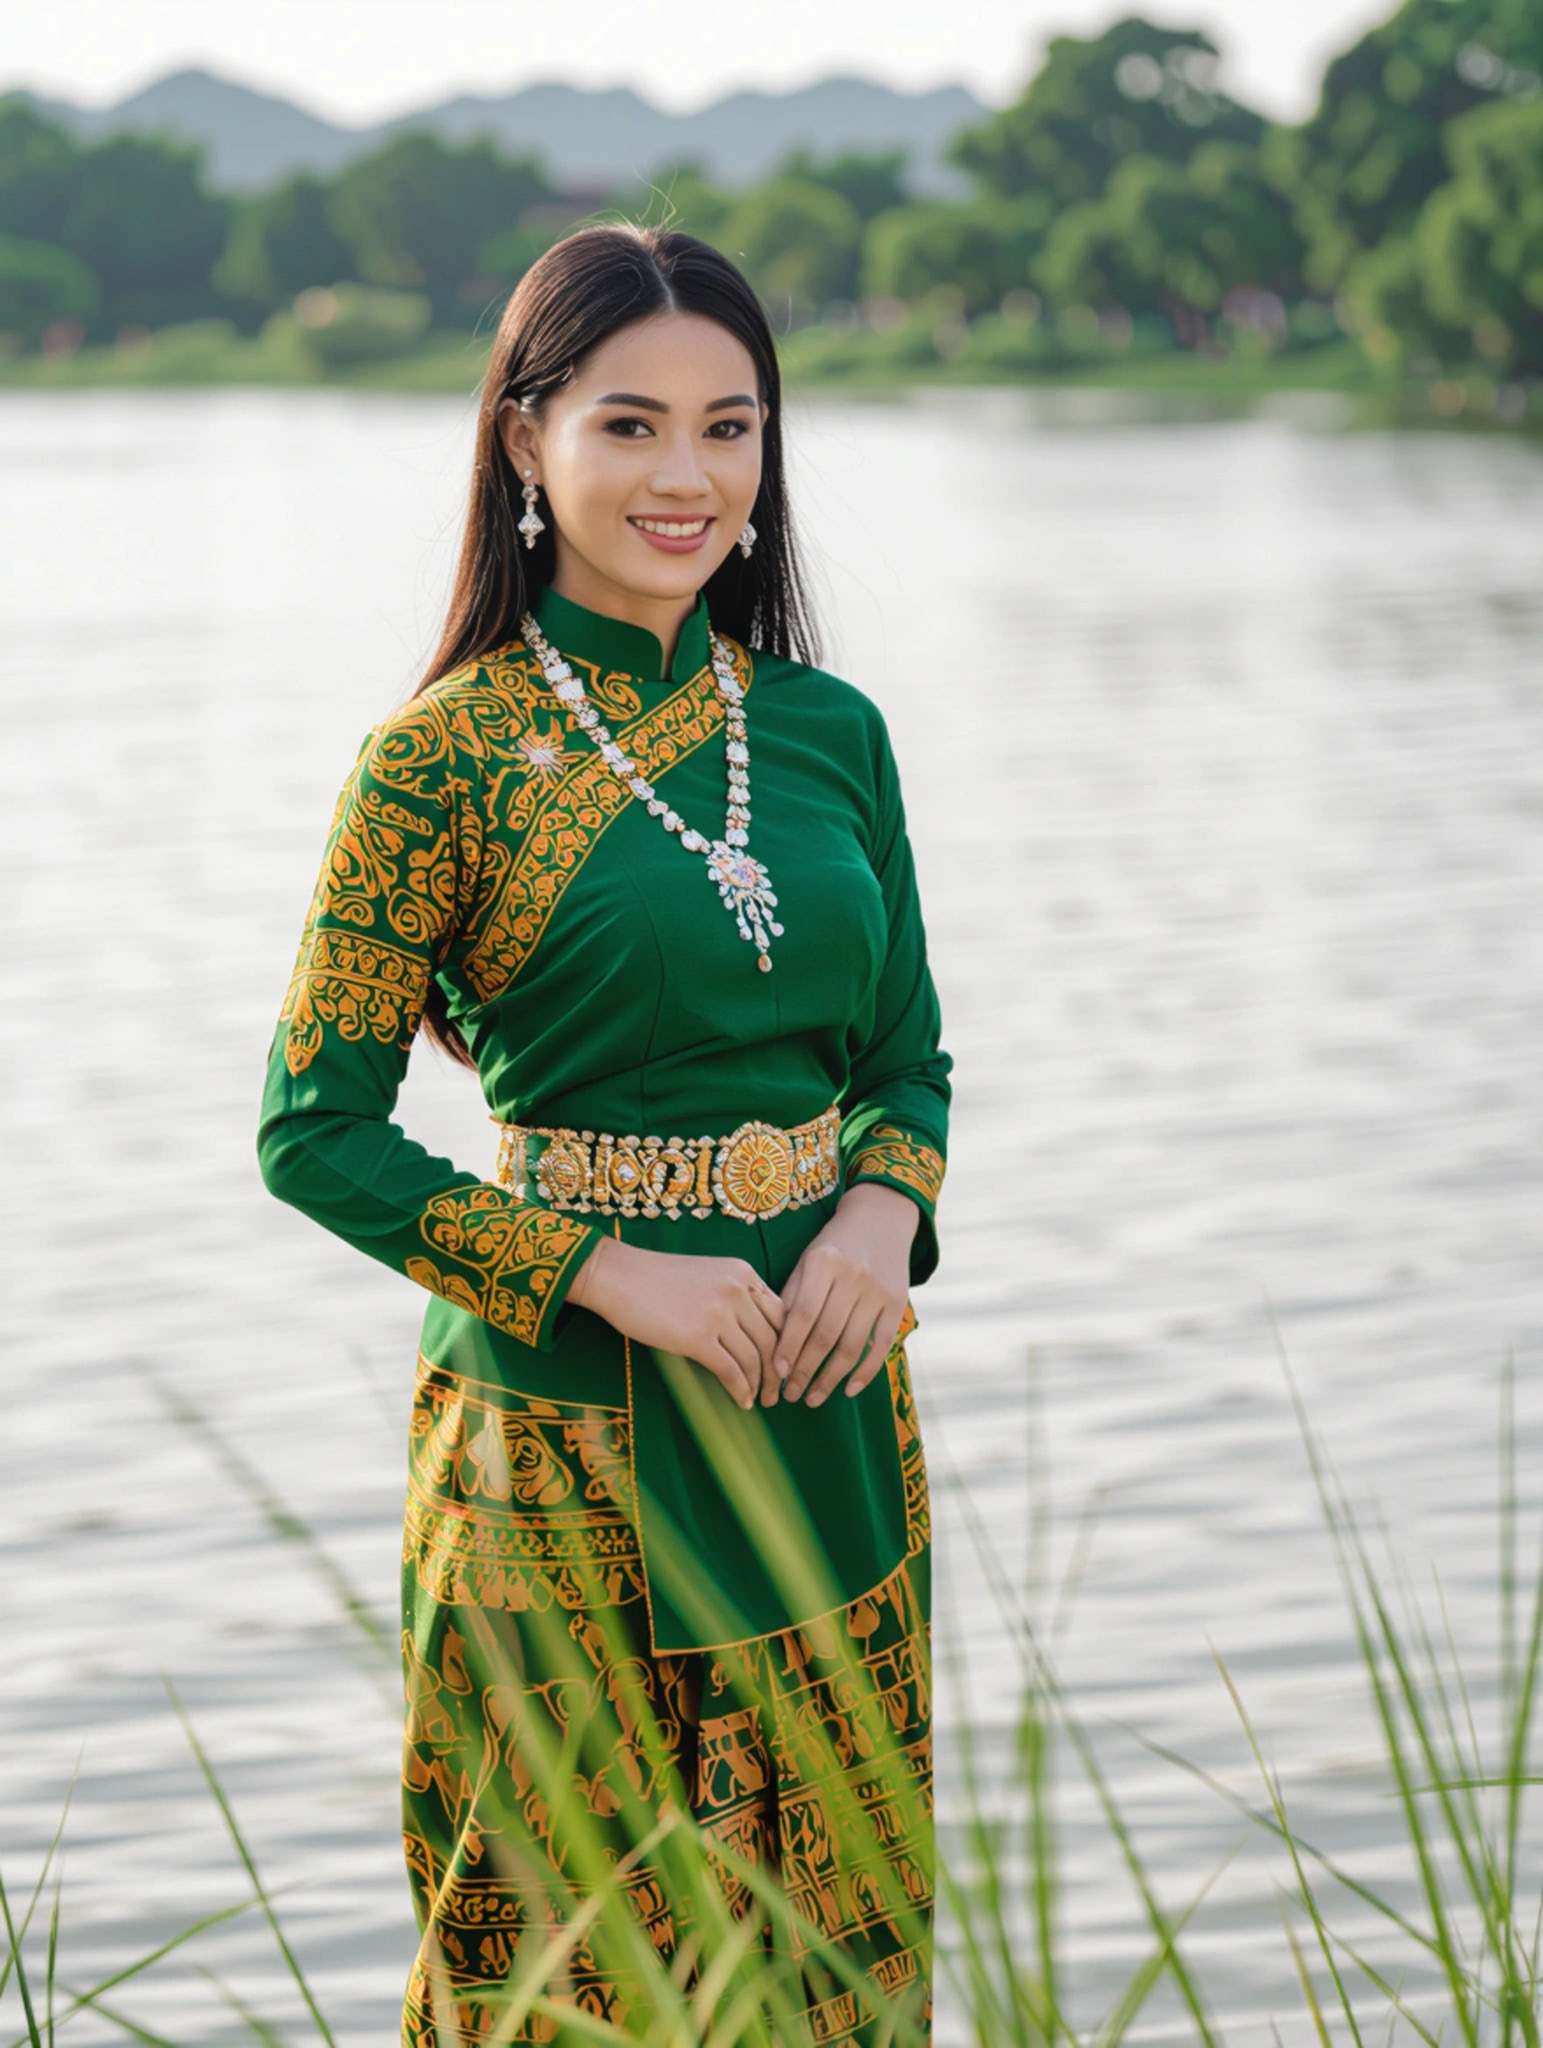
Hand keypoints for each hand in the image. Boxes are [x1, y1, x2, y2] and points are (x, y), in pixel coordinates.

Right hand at [567, 1237, 784, 1410]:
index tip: (783, 1364)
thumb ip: (734, 1296)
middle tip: (776, 1391)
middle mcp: (737, 1291)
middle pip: (773, 1339)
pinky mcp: (697, 1338)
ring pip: (754, 1358)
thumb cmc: (657, 1278)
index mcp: (743, 1273)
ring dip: (759, 1385)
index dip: (786, 1344)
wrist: (618, 1275)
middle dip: (777, 1371)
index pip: (780, 1314)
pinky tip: (740, 1401)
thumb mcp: (707, 1275)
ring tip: (757, 1400)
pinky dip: (739, 1390)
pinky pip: (730, 1371)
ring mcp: (719, 1314)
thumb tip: (754, 1336)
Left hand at [772, 1184, 918, 1408]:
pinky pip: (881, 1346)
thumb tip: (775, 1346)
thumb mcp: (807, 1261)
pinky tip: (849, 1390)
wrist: (880, 1219)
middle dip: (806, 1370)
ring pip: (852, 1346)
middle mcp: (852, 1276)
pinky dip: (865, 1372)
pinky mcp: (898, 1303)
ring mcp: (878, 1290)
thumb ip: (792, 1298)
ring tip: (813, 1397)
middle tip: (791, 1395)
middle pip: (826, 1335)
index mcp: (823, 1262)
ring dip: (831, 1378)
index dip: (788, 1347)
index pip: (802, 1315)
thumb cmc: (833, 1246)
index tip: (776, 1373)